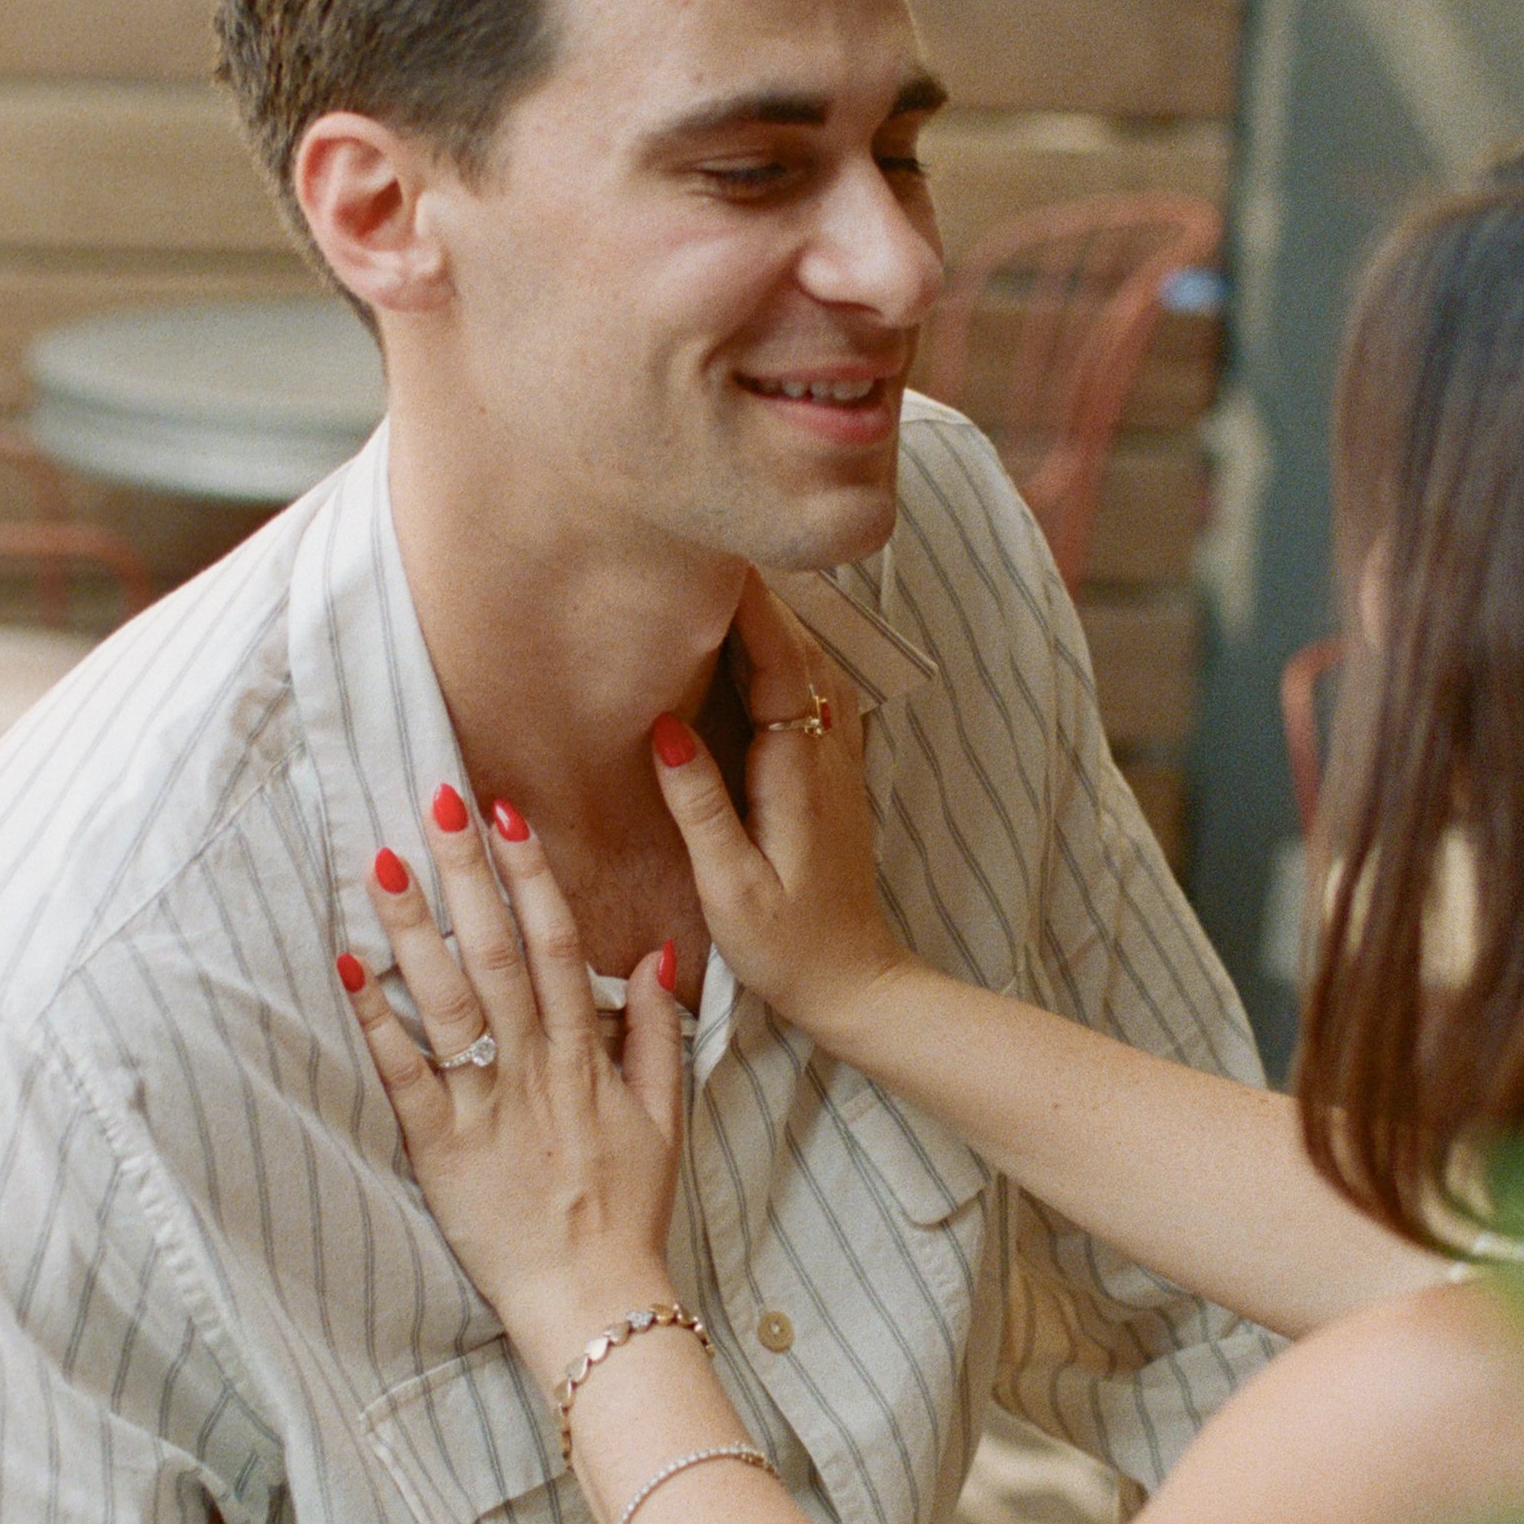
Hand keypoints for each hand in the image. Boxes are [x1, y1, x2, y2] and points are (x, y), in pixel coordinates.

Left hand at [339, 792, 684, 1376]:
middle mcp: (534, 1069)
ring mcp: (485, 1106)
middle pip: (496, 953)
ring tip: (380, 863)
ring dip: (411, 928)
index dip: (531, 878)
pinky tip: (347, 967)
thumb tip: (657, 956)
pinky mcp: (440, 1148)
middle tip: (435, 801)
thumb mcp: (666, 1118)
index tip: (507, 817)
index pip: (557, 946)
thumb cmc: (628, 1211)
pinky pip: (404, 1075)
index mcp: (587, 1056)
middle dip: (466, 874)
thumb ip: (660, 1034)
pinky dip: (376, 1020)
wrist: (595, 1300)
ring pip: (446, 1001)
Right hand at [650, 573, 912, 1052]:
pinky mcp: (833, 775)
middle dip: (760, 594)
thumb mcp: (732, 887)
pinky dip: (788, 653)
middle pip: (800, 648)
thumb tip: (667, 727)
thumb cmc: (788, 947)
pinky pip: (814, 691)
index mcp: (800, 772)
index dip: (750, 606)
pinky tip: (763, 642)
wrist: (856, 983)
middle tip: (712, 539)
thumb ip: (700, 806)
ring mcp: (838, 761)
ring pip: (813, 665)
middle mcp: (828, 753)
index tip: (716, 552)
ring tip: (730, 574)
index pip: (780, 664)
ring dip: (775, 618)